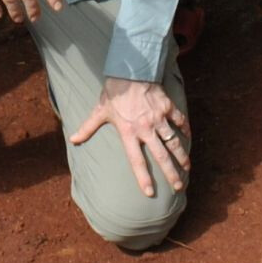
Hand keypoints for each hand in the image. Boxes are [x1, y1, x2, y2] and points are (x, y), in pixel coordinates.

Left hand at [68, 77, 189, 198]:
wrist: (129, 70)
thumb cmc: (113, 92)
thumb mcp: (99, 111)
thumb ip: (87, 127)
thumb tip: (73, 139)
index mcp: (128, 132)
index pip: (136, 160)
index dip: (143, 178)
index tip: (150, 193)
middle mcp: (146, 128)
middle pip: (161, 156)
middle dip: (170, 173)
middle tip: (178, 187)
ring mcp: (159, 118)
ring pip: (173, 142)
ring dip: (181, 156)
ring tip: (187, 168)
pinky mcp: (168, 107)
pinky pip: (180, 121)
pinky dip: (185, 130)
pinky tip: (189, 138)